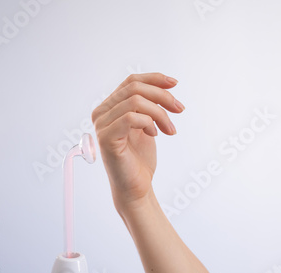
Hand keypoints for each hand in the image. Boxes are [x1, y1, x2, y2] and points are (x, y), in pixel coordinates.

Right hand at [92, 73, 184, 211]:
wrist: (137, 187)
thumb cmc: (140, 159)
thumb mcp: (148, 125)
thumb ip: (149, 105)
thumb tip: (165, 84)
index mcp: (109, 107)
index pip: (131, 81)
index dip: (155, 78)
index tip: (175, 83)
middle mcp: (101, 113)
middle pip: (134, 88)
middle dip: (162, 96)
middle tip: (180, 109)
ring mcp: (101, 125)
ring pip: (136, 101)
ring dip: (160, 113)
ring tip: (170, 129)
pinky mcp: (106, 138)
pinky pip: (131, 117)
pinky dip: (149, 123)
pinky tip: (155, 135)